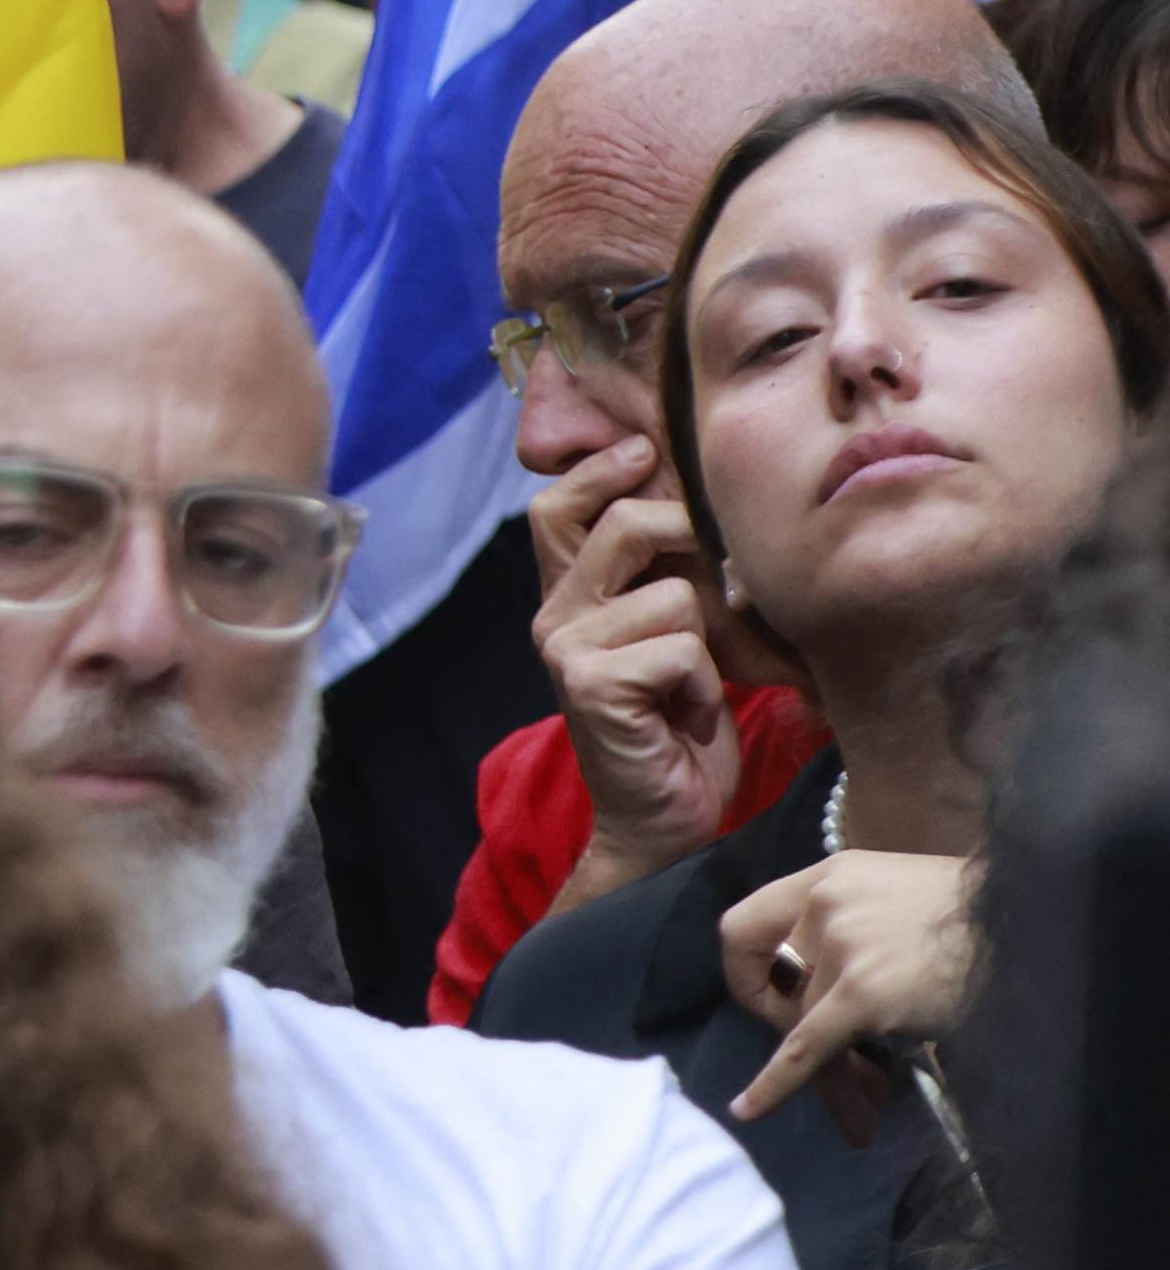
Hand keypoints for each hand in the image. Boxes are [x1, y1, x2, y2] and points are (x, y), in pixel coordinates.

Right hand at [537, 449, 755, 877]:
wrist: (665, 818)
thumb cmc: (681, 726)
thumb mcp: (677, 637)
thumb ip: (672, 580)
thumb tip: (712, 512)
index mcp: (568, 598)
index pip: (558, 507)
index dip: (601, 470)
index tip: (646, 451)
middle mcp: (553, 615)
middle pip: (626, 524)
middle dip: (693, 548)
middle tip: (716, 603)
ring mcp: (565, 647)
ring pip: (674, 595)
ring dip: (710, 645)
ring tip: (696, 686)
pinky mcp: (589, 683)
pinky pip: (681, 648)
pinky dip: (705, 684)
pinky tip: (689, 714)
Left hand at [725, 846, 986, 1137]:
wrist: (1038, 924)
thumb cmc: (981, 918)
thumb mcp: (899, 898)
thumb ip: (853, 924)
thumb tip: (829, 989)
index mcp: (826, 878)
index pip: (745, 927)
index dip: (751, 976)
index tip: (776, 1007)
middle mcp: (823, 905)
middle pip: (776, 987)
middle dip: (796, 1034)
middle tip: (843, 1069)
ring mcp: (842, 946)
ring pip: (801, 1026)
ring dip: (831, 1076)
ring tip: (862, 1112)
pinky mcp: (865, 992)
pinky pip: (805, 1048)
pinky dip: (775, 1084)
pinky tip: (752, 1109)